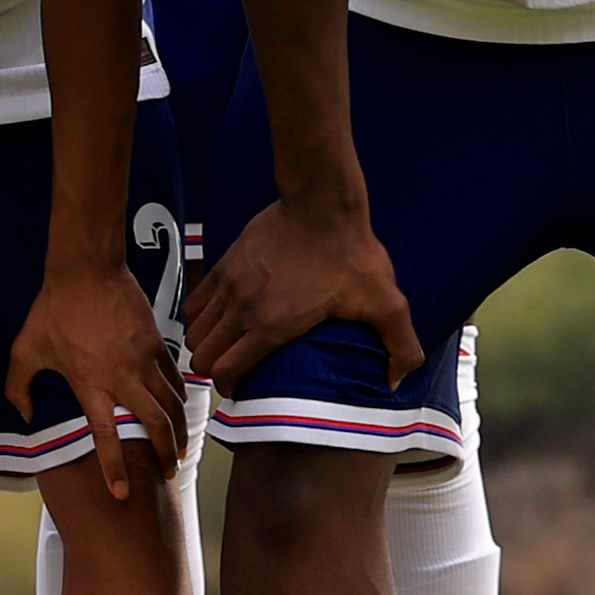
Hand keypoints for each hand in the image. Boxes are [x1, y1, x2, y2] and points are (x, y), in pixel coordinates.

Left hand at [12, 251, 188, 502]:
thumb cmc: (54, 310)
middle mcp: (124, 378)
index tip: (123, 494)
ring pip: (172, 405)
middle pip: (154, 425)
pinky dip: (181, 399)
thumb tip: (22, 414)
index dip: (116, 469)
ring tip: (179, 449)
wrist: (88, 270)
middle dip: (164, 454)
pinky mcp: (158, 345)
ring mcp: (145, 361)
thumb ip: (18, 385)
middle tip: (168, 472)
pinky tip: (180, 409)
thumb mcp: (25, 349)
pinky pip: (176, 380)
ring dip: (178, 431)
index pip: (107, 437)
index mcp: (91, 384)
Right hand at [183, 188, 417, 386]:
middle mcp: (242, 308)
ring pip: (194, 330)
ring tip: (223, 349)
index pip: (226, 370)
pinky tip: (218, 318)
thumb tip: (396, 381)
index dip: (230, 387)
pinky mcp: (224, 265)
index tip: (242, 390)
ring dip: (204, 345)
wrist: (321, 204)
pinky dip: (199, 318)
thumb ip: (400, 346)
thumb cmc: (350, 252)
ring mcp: (229, 285)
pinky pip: (194, 302)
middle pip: (202, 355)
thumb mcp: (386, 303)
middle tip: (231, 373)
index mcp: (273, 325)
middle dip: (213, 370)